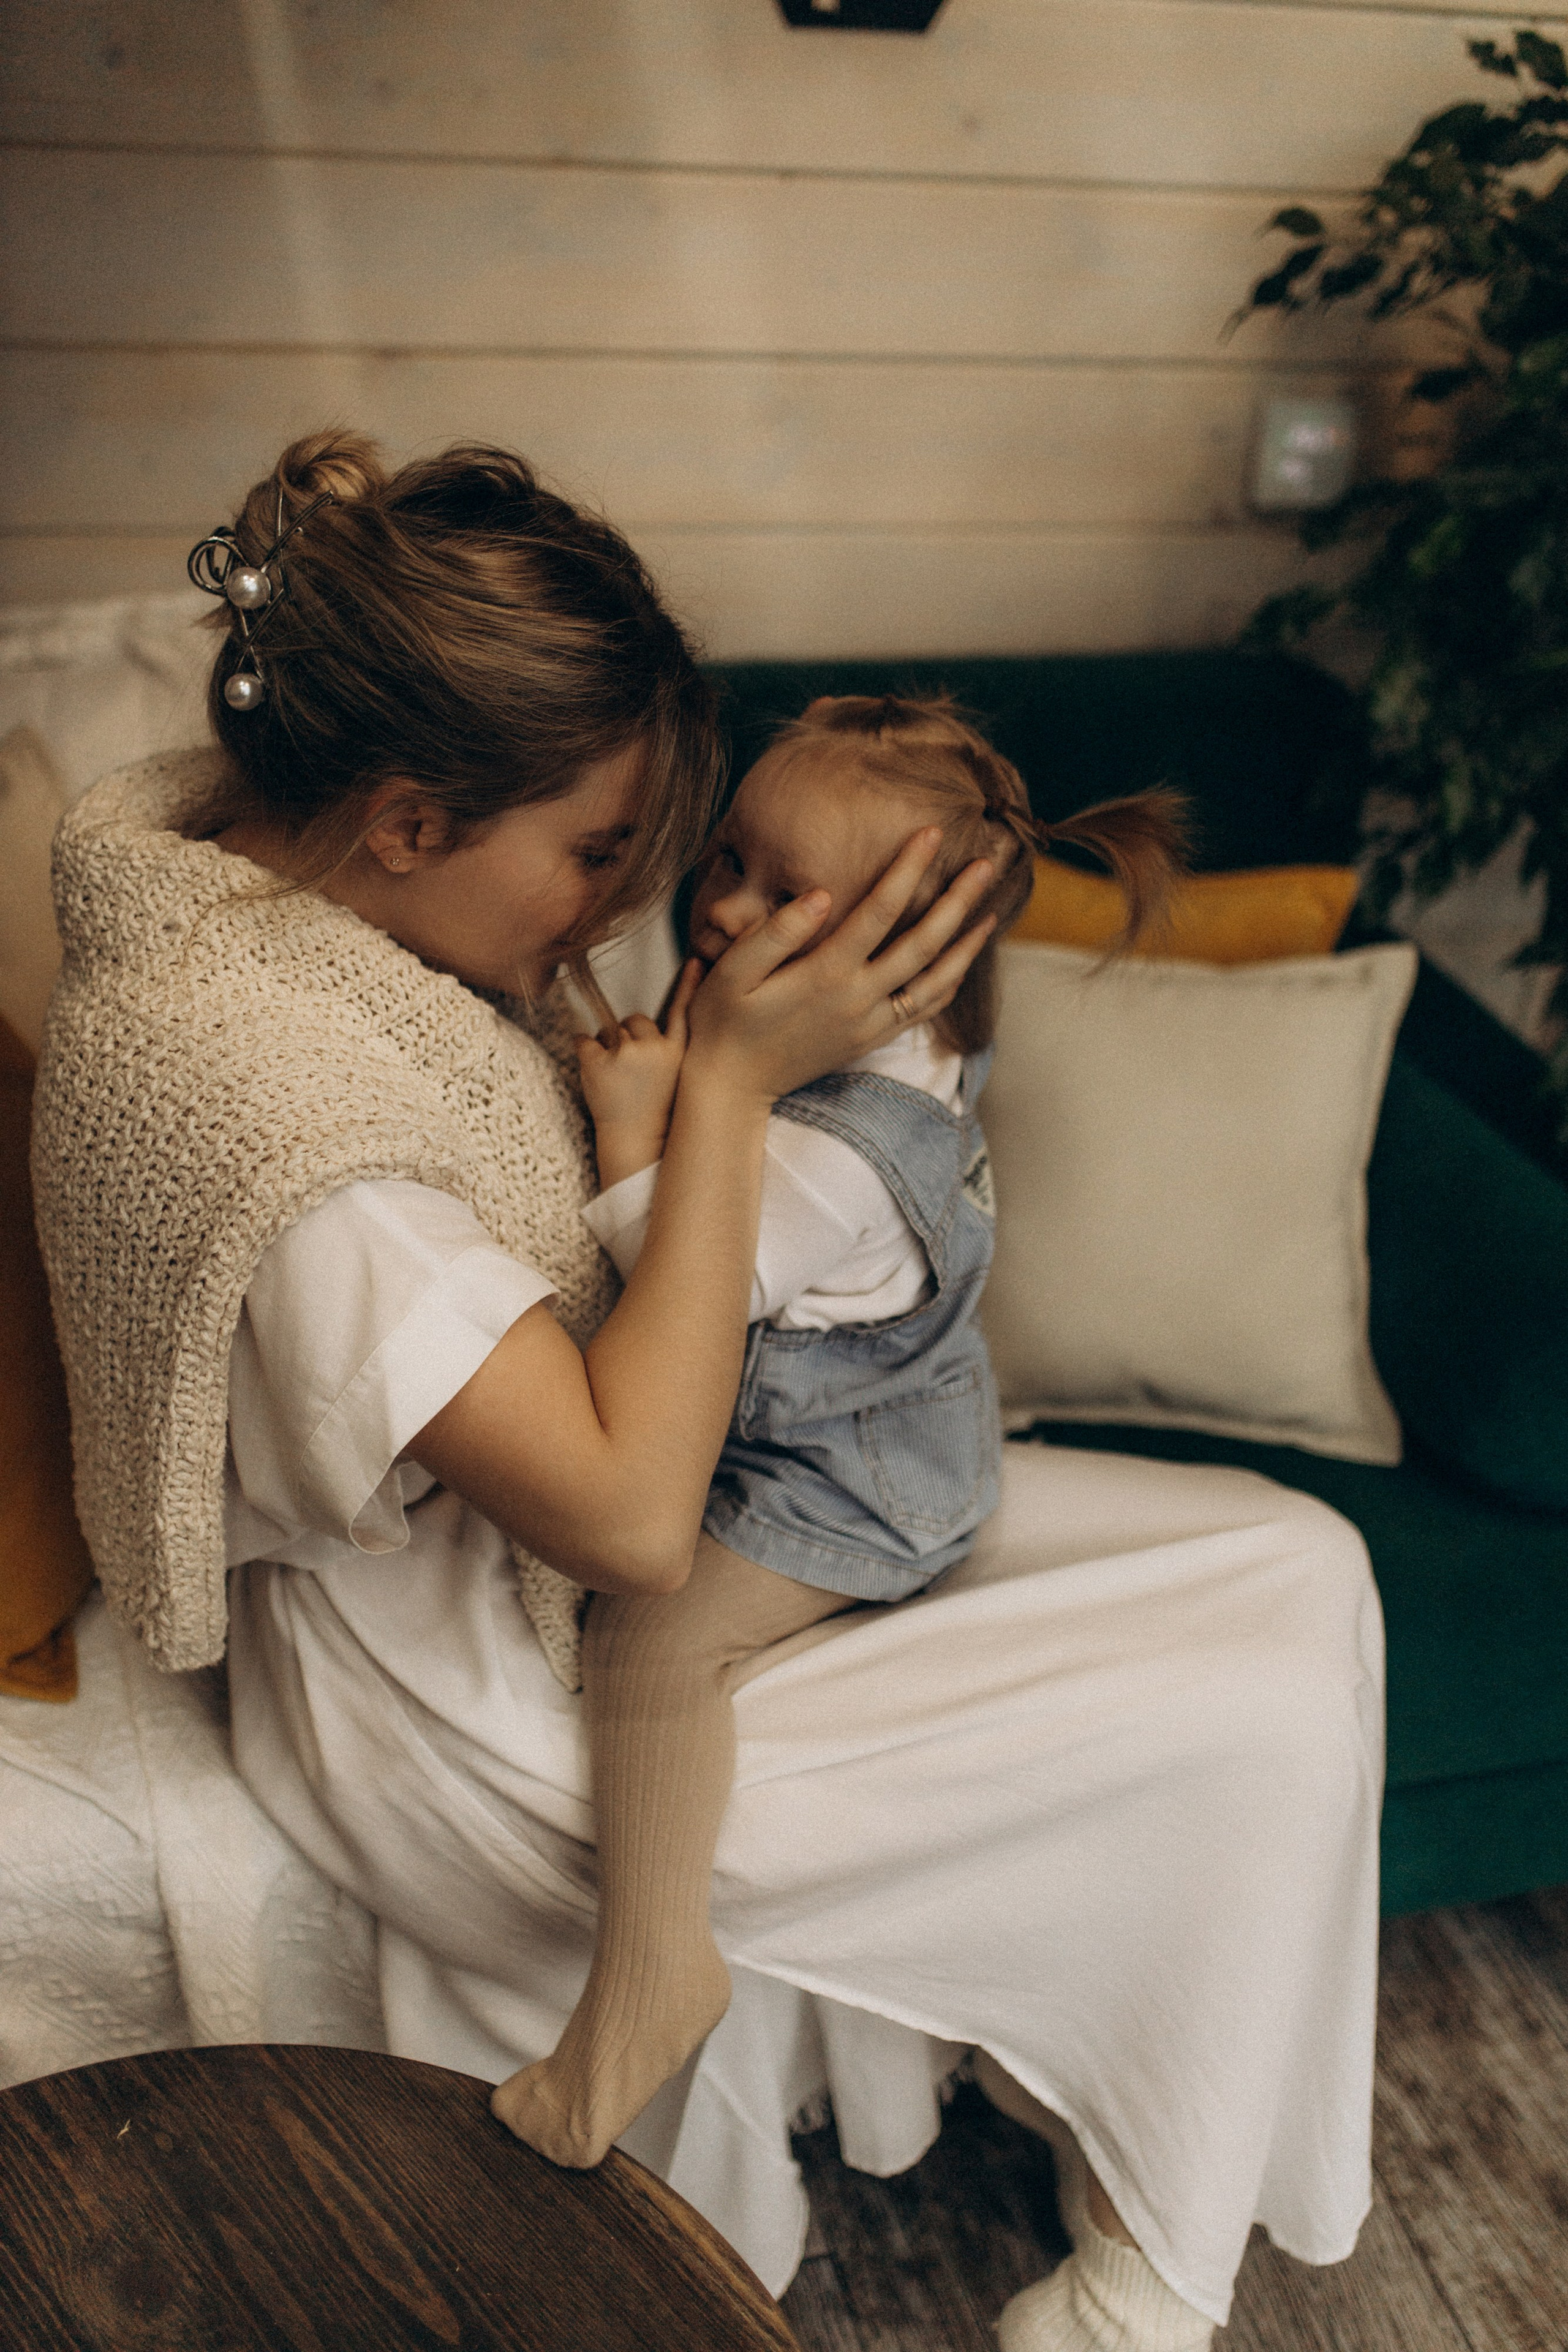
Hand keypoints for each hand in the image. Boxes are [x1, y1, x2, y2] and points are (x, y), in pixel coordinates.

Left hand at [577, 959, 700, 1186]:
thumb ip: (672, 1049)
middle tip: (634, 1077)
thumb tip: (657, 1023)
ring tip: (618, 1085)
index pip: (684, 1010)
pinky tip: (597, 1079)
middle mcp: (655, 1048)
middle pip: (635, 1021)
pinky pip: (583, 1041)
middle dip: (630, 1040)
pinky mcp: (597, 1061)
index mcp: (680, 1053)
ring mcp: (625, 1053)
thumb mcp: (679, 1081)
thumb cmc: (657, 1117)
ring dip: (608, 1051)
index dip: (690, 985)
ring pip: (609, 1032)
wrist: (637, 1148)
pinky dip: (584, 1056)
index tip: (696, 961)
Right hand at [683, 828, 995, 1104]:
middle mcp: (857, 1000)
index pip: (879, 911)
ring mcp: (869, 1023)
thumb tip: (820, 894)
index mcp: (825, 974)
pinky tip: (962, 962)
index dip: (908, 868)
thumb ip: (776, 932)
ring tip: (992, 911)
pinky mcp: (870, 1040)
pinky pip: (923, 1011)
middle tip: (987, 863)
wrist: (731, 1087)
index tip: (932, 831)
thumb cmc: (722, 1021)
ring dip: (967, 945)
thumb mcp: (733, 972)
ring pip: (935, 982)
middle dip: (958, 900)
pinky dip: (949, 984)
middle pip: (923, 943)